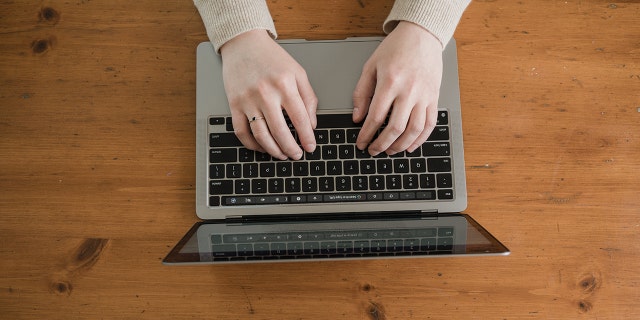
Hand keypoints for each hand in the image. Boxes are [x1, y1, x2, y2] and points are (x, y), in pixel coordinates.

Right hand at [220, 30, 317, 159]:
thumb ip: (308, 98)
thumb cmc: (272, 58)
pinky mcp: (234, 104)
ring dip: (273, 150)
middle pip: (280, 131)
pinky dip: (252, 144)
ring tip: (282, 155)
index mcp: (285, 84)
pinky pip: (241, 131)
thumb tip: (311, 124)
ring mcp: (248, 100)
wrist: (244, 43)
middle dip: (291, 148)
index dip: (306, 137)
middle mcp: (266, 93)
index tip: (311, 147)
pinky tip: (262, 147)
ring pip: (261, 135)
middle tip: (297, 155)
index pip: (300, 119)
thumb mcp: (298, 72)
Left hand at [353, 21, 442, 155]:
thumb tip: (357, 117)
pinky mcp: (434, 97)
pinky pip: (430, 124)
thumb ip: (362, 93)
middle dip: (382, 144)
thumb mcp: (371, 66)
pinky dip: (420, 139)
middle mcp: (409, 91)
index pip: (376, 117)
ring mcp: (424, 95)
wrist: (422, 36)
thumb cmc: (396, 49)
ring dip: (400, 145)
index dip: (367, 134)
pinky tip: (410, 146)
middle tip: (373, 151)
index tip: (361, 143)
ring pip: (414, 130)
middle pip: (395, 128)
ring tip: (390, 151)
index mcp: (390, 82)